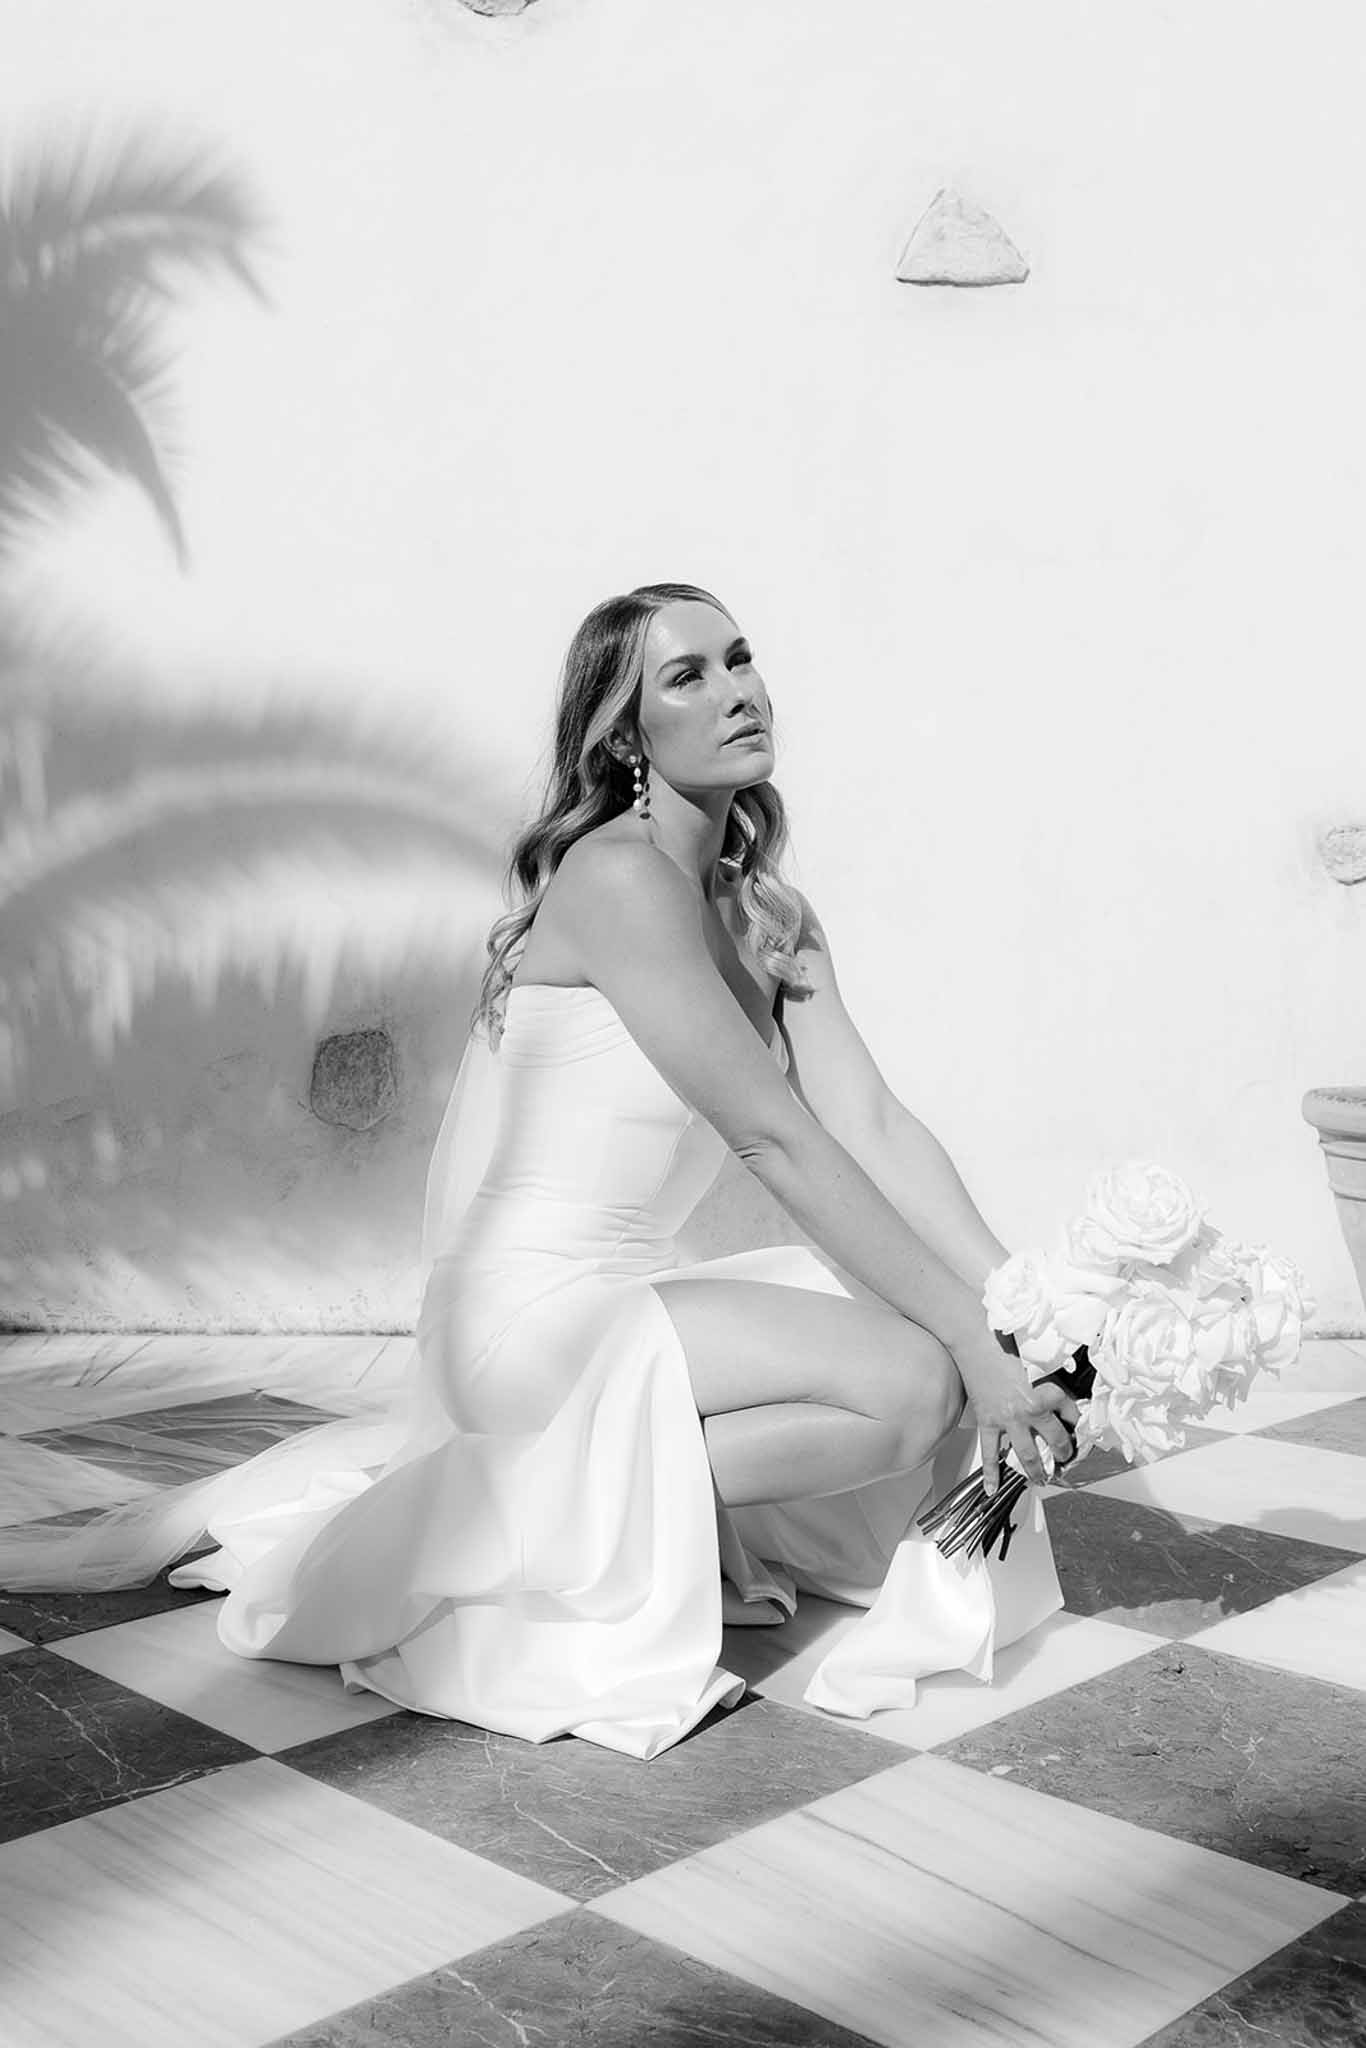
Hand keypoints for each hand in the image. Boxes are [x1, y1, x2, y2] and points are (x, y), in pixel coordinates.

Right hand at [949, 1326, 1080, 1494]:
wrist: (975, 1342)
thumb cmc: (1005, 1345)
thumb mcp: (1038, 1360)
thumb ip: (1053, 1377)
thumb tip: (1066, 1391)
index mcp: (1045, 1392)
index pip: (1071, 1410)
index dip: (1077, 1416)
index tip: (1078, 1422)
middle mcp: (1029, 1410)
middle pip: (1055, 1440)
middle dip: (1064, 1453)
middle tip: (1066, 1460)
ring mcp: (1008, 1420)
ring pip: (1027, 1454)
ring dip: (1036, 1470)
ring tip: (1043, 1479)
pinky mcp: (988, 1423)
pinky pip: (990, 1453)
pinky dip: (991, 1473)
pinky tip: (993, 1489)